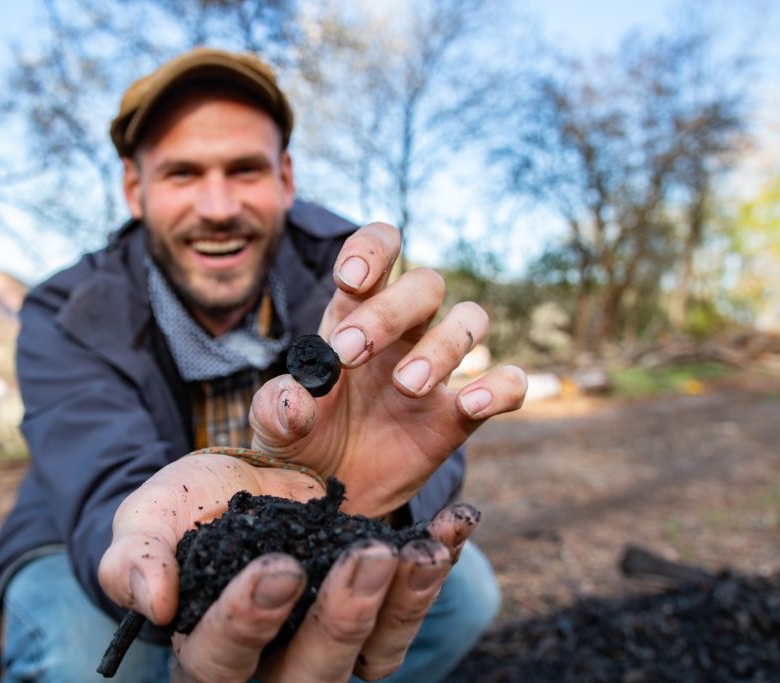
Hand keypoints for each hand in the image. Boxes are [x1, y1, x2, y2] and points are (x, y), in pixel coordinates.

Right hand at [98, 453, 482, 681]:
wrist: (237, 486)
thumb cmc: (183, 513)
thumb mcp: (147, 520)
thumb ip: (135, 558)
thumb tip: (149, 600)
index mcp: (208, 653)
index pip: (222, 659)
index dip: (248, 622)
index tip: (278, 569)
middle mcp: (275, 663)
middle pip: (313, 673)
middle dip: (343, 619)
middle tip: (366, 556)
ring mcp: (332, 640)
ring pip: (375, 654)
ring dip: (405, 602)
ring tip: (422, 549)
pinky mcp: (375, 609)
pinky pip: (414, 607)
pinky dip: (437, 567)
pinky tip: (455, 522)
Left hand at [250, 221, 526, 515]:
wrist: (328, 498)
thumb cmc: (300, 446)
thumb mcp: (271, 430)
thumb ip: (275, 409)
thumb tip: (296, 397)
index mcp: (352, 315)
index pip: (378, 252)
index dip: (373, 249)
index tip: (352, 279)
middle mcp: (401, 333)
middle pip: (425, 284)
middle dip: (390, 312)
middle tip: (351, 354)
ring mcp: (436, 370)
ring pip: (470, 320)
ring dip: (443, 346)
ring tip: (406, 387)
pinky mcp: (461, 415)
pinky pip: (507, 382)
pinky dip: (500, 387)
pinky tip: (470, 406)